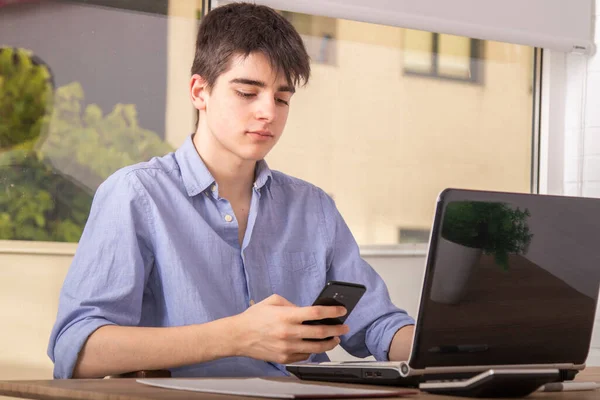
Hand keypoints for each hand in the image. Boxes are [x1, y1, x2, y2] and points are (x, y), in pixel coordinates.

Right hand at [231, 294, 349, 363]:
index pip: (316, 313)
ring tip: (335, 339)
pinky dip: (313, 351)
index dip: (332, 312)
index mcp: (286, 316)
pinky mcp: (284, 358)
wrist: (237, 336)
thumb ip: (291, 304)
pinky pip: (305, 356)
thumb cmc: (254, 318)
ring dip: (329, 343)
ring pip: (316, 347)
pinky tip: (315, 346)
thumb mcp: (272, 301)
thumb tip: (306, 310)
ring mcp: (287, 347)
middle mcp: (288, 332)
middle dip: (337, 329)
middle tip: (344, 327)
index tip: (342, 311)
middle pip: (320, 332)